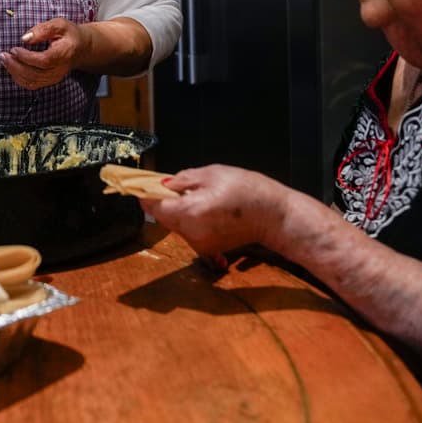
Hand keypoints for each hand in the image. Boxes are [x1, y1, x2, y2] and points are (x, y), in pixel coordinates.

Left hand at [0, 18, 84, 89]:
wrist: (81, 48)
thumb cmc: (68, 34)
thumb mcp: (59, 24)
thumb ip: (43, 29)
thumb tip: (25, 39)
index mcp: (64, 54)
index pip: (44, 60)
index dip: (27, 57)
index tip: (14, 49)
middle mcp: (60, 69)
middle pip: (35, 74)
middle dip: (16, 66)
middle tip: (3, 55)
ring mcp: (55, 77)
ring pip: (32, 82)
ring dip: (15, 72)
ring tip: (4, 60)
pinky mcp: (49, 81)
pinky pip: (32, 85)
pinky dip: (19, 78)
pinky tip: (11, 68)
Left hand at [141, 165, 288, 258]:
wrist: (275, 217)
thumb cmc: (249, 192)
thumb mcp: (213, 173)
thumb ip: (184, 179)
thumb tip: (164, 183)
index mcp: (189, 212)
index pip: (154, 207)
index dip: (147, 195)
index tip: (145, 186)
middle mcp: (191, 233)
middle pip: (164, 217)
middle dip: (164, 202)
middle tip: (177, 186)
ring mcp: (199, 244)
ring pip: (176, 225)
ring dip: (179, 211)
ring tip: (200, 196)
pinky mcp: (208, 249)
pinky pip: (189, 233)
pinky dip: (191, 221)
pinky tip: (208, 210)